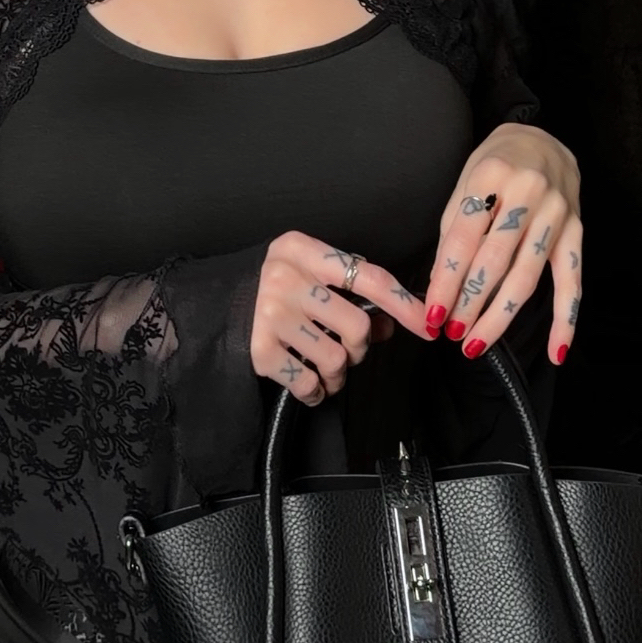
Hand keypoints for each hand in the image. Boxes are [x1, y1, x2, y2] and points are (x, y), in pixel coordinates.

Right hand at [251, 231, 432, 404]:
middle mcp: (285, 278)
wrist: (213, 305)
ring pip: (336, 359)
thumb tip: (393, 326)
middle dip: (359, 348)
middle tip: (346, 350)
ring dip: (338, 374)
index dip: (403, 304)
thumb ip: (352, 294)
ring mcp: (271, 314)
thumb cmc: (273, 289)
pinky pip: (309, 383)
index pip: (368, 277)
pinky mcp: (259, 350)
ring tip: (325, 368)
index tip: (428, 324)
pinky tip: (308, 382)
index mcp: (303, 250)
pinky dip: (315, 392)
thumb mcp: (310, 275)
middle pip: (358, 326)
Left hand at [422, 126, 581, 368]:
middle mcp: (528, 193)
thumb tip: (441, 286)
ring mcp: (557, 213)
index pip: (464, 238)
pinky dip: (565, 320)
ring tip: (476, 343)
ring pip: (527, 276)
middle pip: (495, 260)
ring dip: (501, 316)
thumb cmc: (495, 165)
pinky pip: (572, 281)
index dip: (447, 280)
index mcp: (491, 176)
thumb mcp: (465, 183)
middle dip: (470, 302)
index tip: (432, 313)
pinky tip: (556, 351)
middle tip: (452, 333)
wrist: (543, 139)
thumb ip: (455, 231)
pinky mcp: (577, 230)